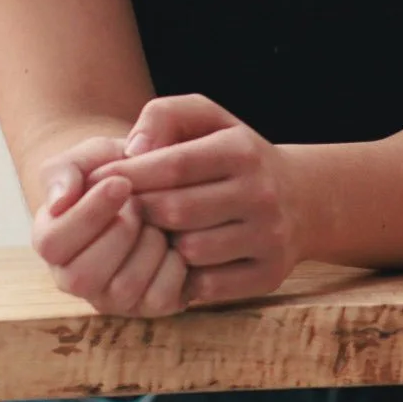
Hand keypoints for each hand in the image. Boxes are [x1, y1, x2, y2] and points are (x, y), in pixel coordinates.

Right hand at [29, 134, 187, 317]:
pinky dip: (176, 266)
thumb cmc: (114, 169)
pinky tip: (174, 241)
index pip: (52, 244)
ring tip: (155, 220)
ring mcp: (111, 298)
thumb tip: (58, 202)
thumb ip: (65, 171)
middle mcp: (74, 279)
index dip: (88, 214)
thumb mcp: (88, 157)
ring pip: (123, 289)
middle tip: (140, 203)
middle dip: (120, 232)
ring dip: (148, 247)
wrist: (155, 186)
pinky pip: (161, 299)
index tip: (121, 183)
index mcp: (51, 242)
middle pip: (82, 277)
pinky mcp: (148, 306)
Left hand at [107, 95, 303, 306]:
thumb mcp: (208, 119)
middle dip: (140, 211)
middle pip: (175, 211)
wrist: (303, 198)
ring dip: (162, 245)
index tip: (99, 181)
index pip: (172, 165)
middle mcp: (261, 193)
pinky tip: (178, 259)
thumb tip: (132, 150)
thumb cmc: (235, 156)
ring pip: (189, 251)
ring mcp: (269, 237)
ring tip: (153, 233)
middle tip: (121, 211)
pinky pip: (208, 286)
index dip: (129, 175)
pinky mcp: (269, 274)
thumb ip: (164, 115)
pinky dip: (185, 275)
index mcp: (241, 150)